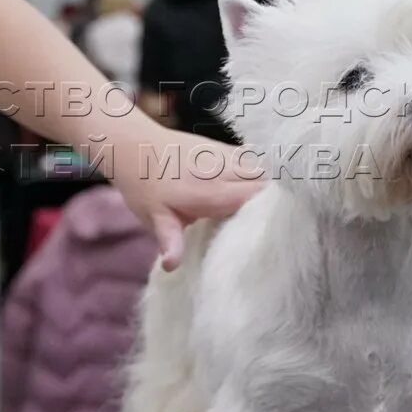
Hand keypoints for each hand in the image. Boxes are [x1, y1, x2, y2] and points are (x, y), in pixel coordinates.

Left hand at [112, 129, 263, 270]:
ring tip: (273, 208)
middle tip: (278, 224)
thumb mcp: (153, 218)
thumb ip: (170, 240)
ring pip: (262, 169)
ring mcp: (224, 155)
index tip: (277, 232)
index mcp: (209, 192)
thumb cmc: (143, 187)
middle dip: (275, 203)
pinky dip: (260, 173)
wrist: (133, 146)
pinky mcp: (223, 147)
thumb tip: (172, 266)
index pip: (255, 200)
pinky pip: (252, 159)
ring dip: (269, 187)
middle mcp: (222, 170)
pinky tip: (260, 188)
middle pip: (266, 184)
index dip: (269, 214)